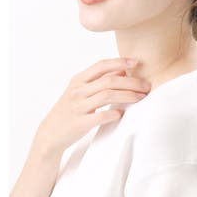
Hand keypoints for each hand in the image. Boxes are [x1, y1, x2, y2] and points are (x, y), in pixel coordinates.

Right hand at [34, 57, 150, 156]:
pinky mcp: (79, 123)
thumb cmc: (70, 110)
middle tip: (146, 86)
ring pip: (107, 96)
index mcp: (78, 80)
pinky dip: (113, 114)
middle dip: (131, 82)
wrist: (50, 134)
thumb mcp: (81, 91)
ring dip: (128, 96)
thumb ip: (99, 80)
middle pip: (109, 81)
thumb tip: (122, 70)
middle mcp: (77, 91)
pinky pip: (100, 116)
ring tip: (141, 98)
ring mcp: (77, 107)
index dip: (120, 62)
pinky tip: (122, 114)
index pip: (101, 65)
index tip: (136, 62)